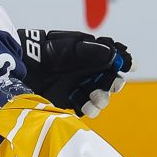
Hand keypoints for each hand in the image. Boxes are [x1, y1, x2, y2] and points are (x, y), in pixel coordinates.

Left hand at [18, 28, 132, 117]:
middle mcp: (91, 72)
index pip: (117, 60)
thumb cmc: (49, 51)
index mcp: (95, 56)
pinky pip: (87, 108)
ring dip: (102, 99)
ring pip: (102, 97)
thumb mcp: (72, 47)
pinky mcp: (72, 101)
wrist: (26, 65)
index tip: (130, 66)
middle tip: (111, 85)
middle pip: (112, 81)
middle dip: (114, 84)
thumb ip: (94, 51)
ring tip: (94, 99)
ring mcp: (82, 87)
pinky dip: (90, 109)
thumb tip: (115, 56)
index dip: (125, 63)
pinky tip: (86, 107)